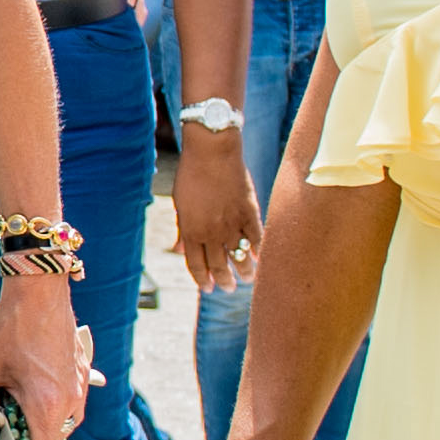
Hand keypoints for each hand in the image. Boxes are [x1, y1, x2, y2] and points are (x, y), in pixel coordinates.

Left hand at [0, 271, 85, 439]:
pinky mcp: (83, 373)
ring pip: (65, 423)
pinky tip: (33, 390)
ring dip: (43, 422)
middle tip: (6, 432)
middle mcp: (70, 402)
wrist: (39, 291)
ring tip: (18, 409)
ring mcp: (80, 387)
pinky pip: (72, 402)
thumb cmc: (11, 329)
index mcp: (46, 407)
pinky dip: (55, 405)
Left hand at [173, 137, 256, 289]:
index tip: (208, 288)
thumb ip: (182, 229)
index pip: (196, 265)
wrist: (212, 151)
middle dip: (223, 281)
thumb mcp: (180, 204)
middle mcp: (211, 232)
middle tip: (228, 288)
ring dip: (244, 272)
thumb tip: (179, 250)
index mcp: (191, 231)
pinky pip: (256, 239)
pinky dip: (258, 251)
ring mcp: (231, 224)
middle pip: (218, 265)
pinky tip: (259, 259)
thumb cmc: (192, 175)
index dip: (202, 279)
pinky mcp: (249, 213)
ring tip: (247, 279)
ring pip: (240, 257)